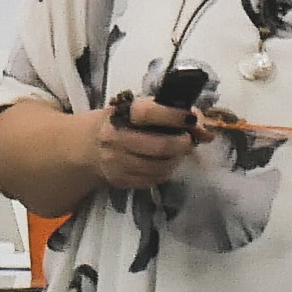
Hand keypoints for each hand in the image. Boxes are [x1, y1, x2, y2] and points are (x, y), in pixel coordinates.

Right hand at [84, 96, 201, 194]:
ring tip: (177, 152)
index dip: (173, 115)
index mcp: (121, 114)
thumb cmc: (118, 123)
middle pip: (160, 147)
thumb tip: (204, 129)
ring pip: (160, 167)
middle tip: (188, 140)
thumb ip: (170, 113)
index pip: (149, 113)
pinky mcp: (120, 180)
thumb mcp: (137, 110)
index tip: (190, 117)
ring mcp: (116, 162)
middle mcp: (115, 138)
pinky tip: (164, 163)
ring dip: (176, 160)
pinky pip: (153, 180)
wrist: (86, 146)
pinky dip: (165, 172)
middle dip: (182, 144)